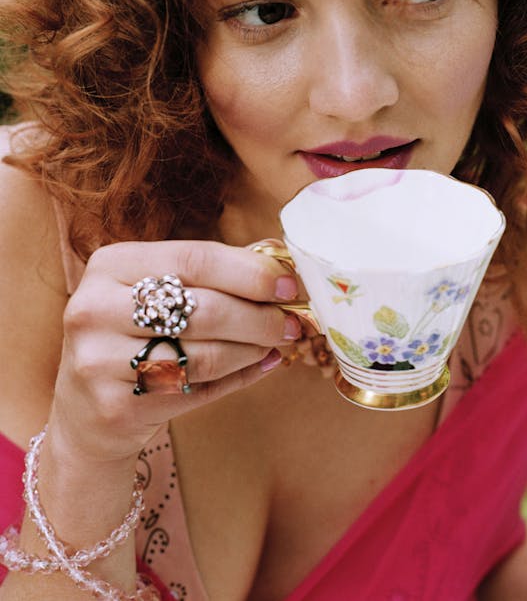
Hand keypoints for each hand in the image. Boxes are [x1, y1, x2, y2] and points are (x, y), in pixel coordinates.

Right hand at [48, 239, 300, 463]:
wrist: (86, 414)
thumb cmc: (133, 337)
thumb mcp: (154, 293)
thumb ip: (210, 274)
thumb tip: (279, 264)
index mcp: (110, 265)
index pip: (195, 260)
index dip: (250, 273)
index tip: (289, 284)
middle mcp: (95, 308)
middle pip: (205, 309)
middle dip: (260, 317)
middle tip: (292, 322)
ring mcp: (99, 361)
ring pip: (204, 354)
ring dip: (253, 349)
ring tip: (276, 343)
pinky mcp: (115, 407)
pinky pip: (196, 390)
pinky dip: (238, 377)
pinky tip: (260, 365)